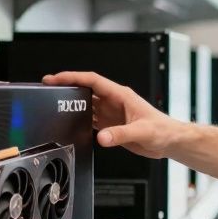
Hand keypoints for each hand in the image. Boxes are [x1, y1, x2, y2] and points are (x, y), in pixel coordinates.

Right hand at [43, 71, 183, 159]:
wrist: (169, 142)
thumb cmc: (163, 131)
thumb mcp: (142, 131)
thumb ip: (121, 134)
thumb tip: (102, 137)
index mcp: (121, 95)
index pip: (92, 80)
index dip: (73, 77)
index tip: (56, 78)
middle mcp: (114, 102)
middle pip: (85, 89)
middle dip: (67, 87)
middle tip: (48, 87)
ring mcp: (111, 113)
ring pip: (86, 104)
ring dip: (71, 103)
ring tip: (53, 104)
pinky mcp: (111, 125)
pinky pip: (91, 119)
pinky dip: (79, 119)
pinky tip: (70, 123)